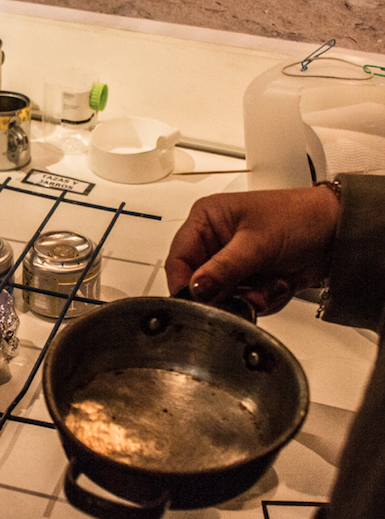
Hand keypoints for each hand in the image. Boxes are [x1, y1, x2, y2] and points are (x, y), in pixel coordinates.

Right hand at [164, 185, 339, 314]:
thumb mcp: (256, 243)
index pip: (178, 259)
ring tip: (269, 284)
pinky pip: (243, 302)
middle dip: (226, 293)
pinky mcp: (249, 278)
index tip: (196, 302)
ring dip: (248, 297)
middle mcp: (214, 241)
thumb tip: (195, 288)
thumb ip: (223, 269)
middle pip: (199, 282)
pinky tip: (277, 283)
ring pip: (222, 296)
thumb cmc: (300, 216)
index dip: (184, 284)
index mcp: (206, 220)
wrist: (339, 230)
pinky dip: (262, 299)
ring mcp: (232, 262)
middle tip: (246, 293)